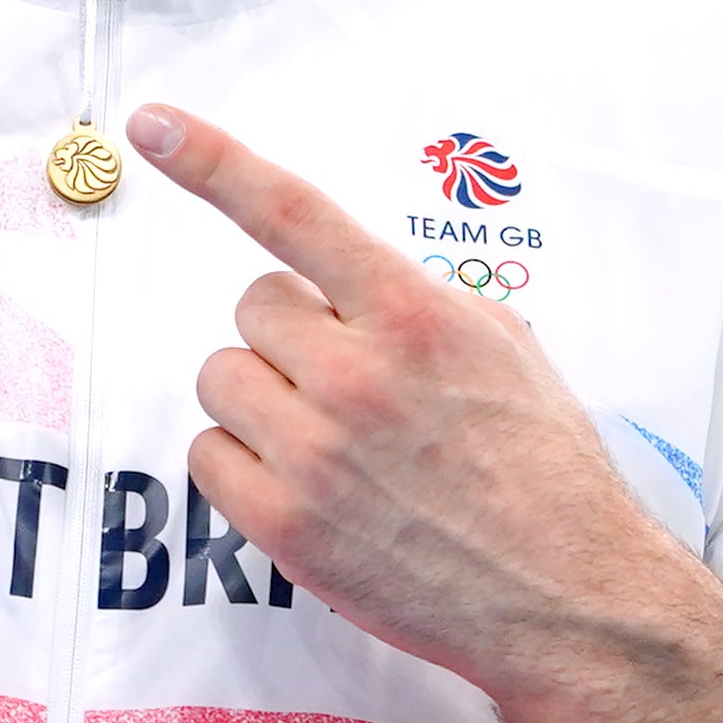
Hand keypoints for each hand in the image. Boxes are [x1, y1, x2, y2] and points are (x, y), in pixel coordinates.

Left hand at [128, 102, 689, 706]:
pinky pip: (208, 454)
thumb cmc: (544, 472)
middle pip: (252, 307)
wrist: (568, 597)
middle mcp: (356, 374)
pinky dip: (244, 463)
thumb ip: (414, 302)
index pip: (294, 213)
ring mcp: (314, 452)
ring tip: (334, 440)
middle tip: (351, 384)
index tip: (153, 124)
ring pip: (222, 377)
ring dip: (264, 398)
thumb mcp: (503, 349)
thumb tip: (344, 280)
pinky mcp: (285, 524)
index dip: (213, 162)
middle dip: (293, 336)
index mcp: (414, 314)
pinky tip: (307, 483)